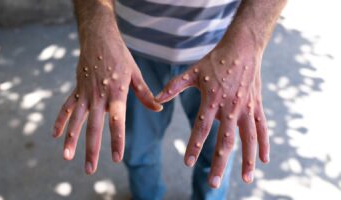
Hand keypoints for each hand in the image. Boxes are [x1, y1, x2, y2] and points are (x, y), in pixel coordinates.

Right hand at [52, 21, 162, 174]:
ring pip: (76, 120)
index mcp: (116, 93)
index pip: (116, 122)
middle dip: (92, 150)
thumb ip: (145, 94)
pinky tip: (56, 135)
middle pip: (94, 127)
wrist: (99, 38)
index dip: (116, 140)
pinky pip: (67, 107)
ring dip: (71, 139)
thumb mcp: (135, 74)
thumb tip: (159, 108)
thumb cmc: (120, 56)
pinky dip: (61, 121)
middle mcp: (99, 96)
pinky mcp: (77, 89)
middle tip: (90, 170)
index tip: (116, 158)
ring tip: (67, 157)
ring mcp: (86, 93)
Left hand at [155, 33, 268, 187]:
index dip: (194, 145)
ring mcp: (246, 108)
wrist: (241, 48)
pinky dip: (264, 144)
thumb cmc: (215, 61)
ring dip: (247, 160)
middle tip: (212, 183)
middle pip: (225, 140)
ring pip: (248, 139)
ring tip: (246, 179)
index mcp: (212, 100)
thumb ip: (174, 86)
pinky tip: (264, 160)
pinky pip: (262, 129)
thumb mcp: (192, 72)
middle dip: (218, 163)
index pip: (201, 128)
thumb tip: (157, 99)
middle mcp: (230, 107)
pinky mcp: (257, 106)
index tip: (187, 162)